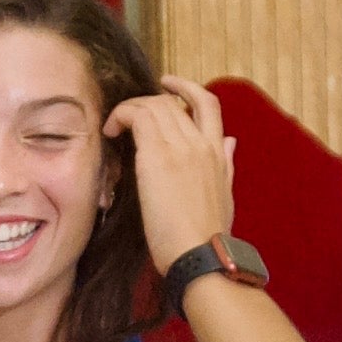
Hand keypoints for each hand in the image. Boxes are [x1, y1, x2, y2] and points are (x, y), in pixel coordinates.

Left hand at [105, 72, 235, 270]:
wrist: (201, 255)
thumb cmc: (209, 236)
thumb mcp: (225, 194)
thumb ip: (226, 164)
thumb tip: (231, 141)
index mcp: (218, 152)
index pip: (208, 104)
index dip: (187, 88)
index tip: (168, 85)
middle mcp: (202, 143)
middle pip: (174, 101)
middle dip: (149, 101)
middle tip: (129, 113)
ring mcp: (180, 147)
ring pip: (155, 104)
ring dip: (131, 108)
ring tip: (117, 124)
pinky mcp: (157, 156)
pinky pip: (137, 116)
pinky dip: (121, 115)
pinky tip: (111, 130)